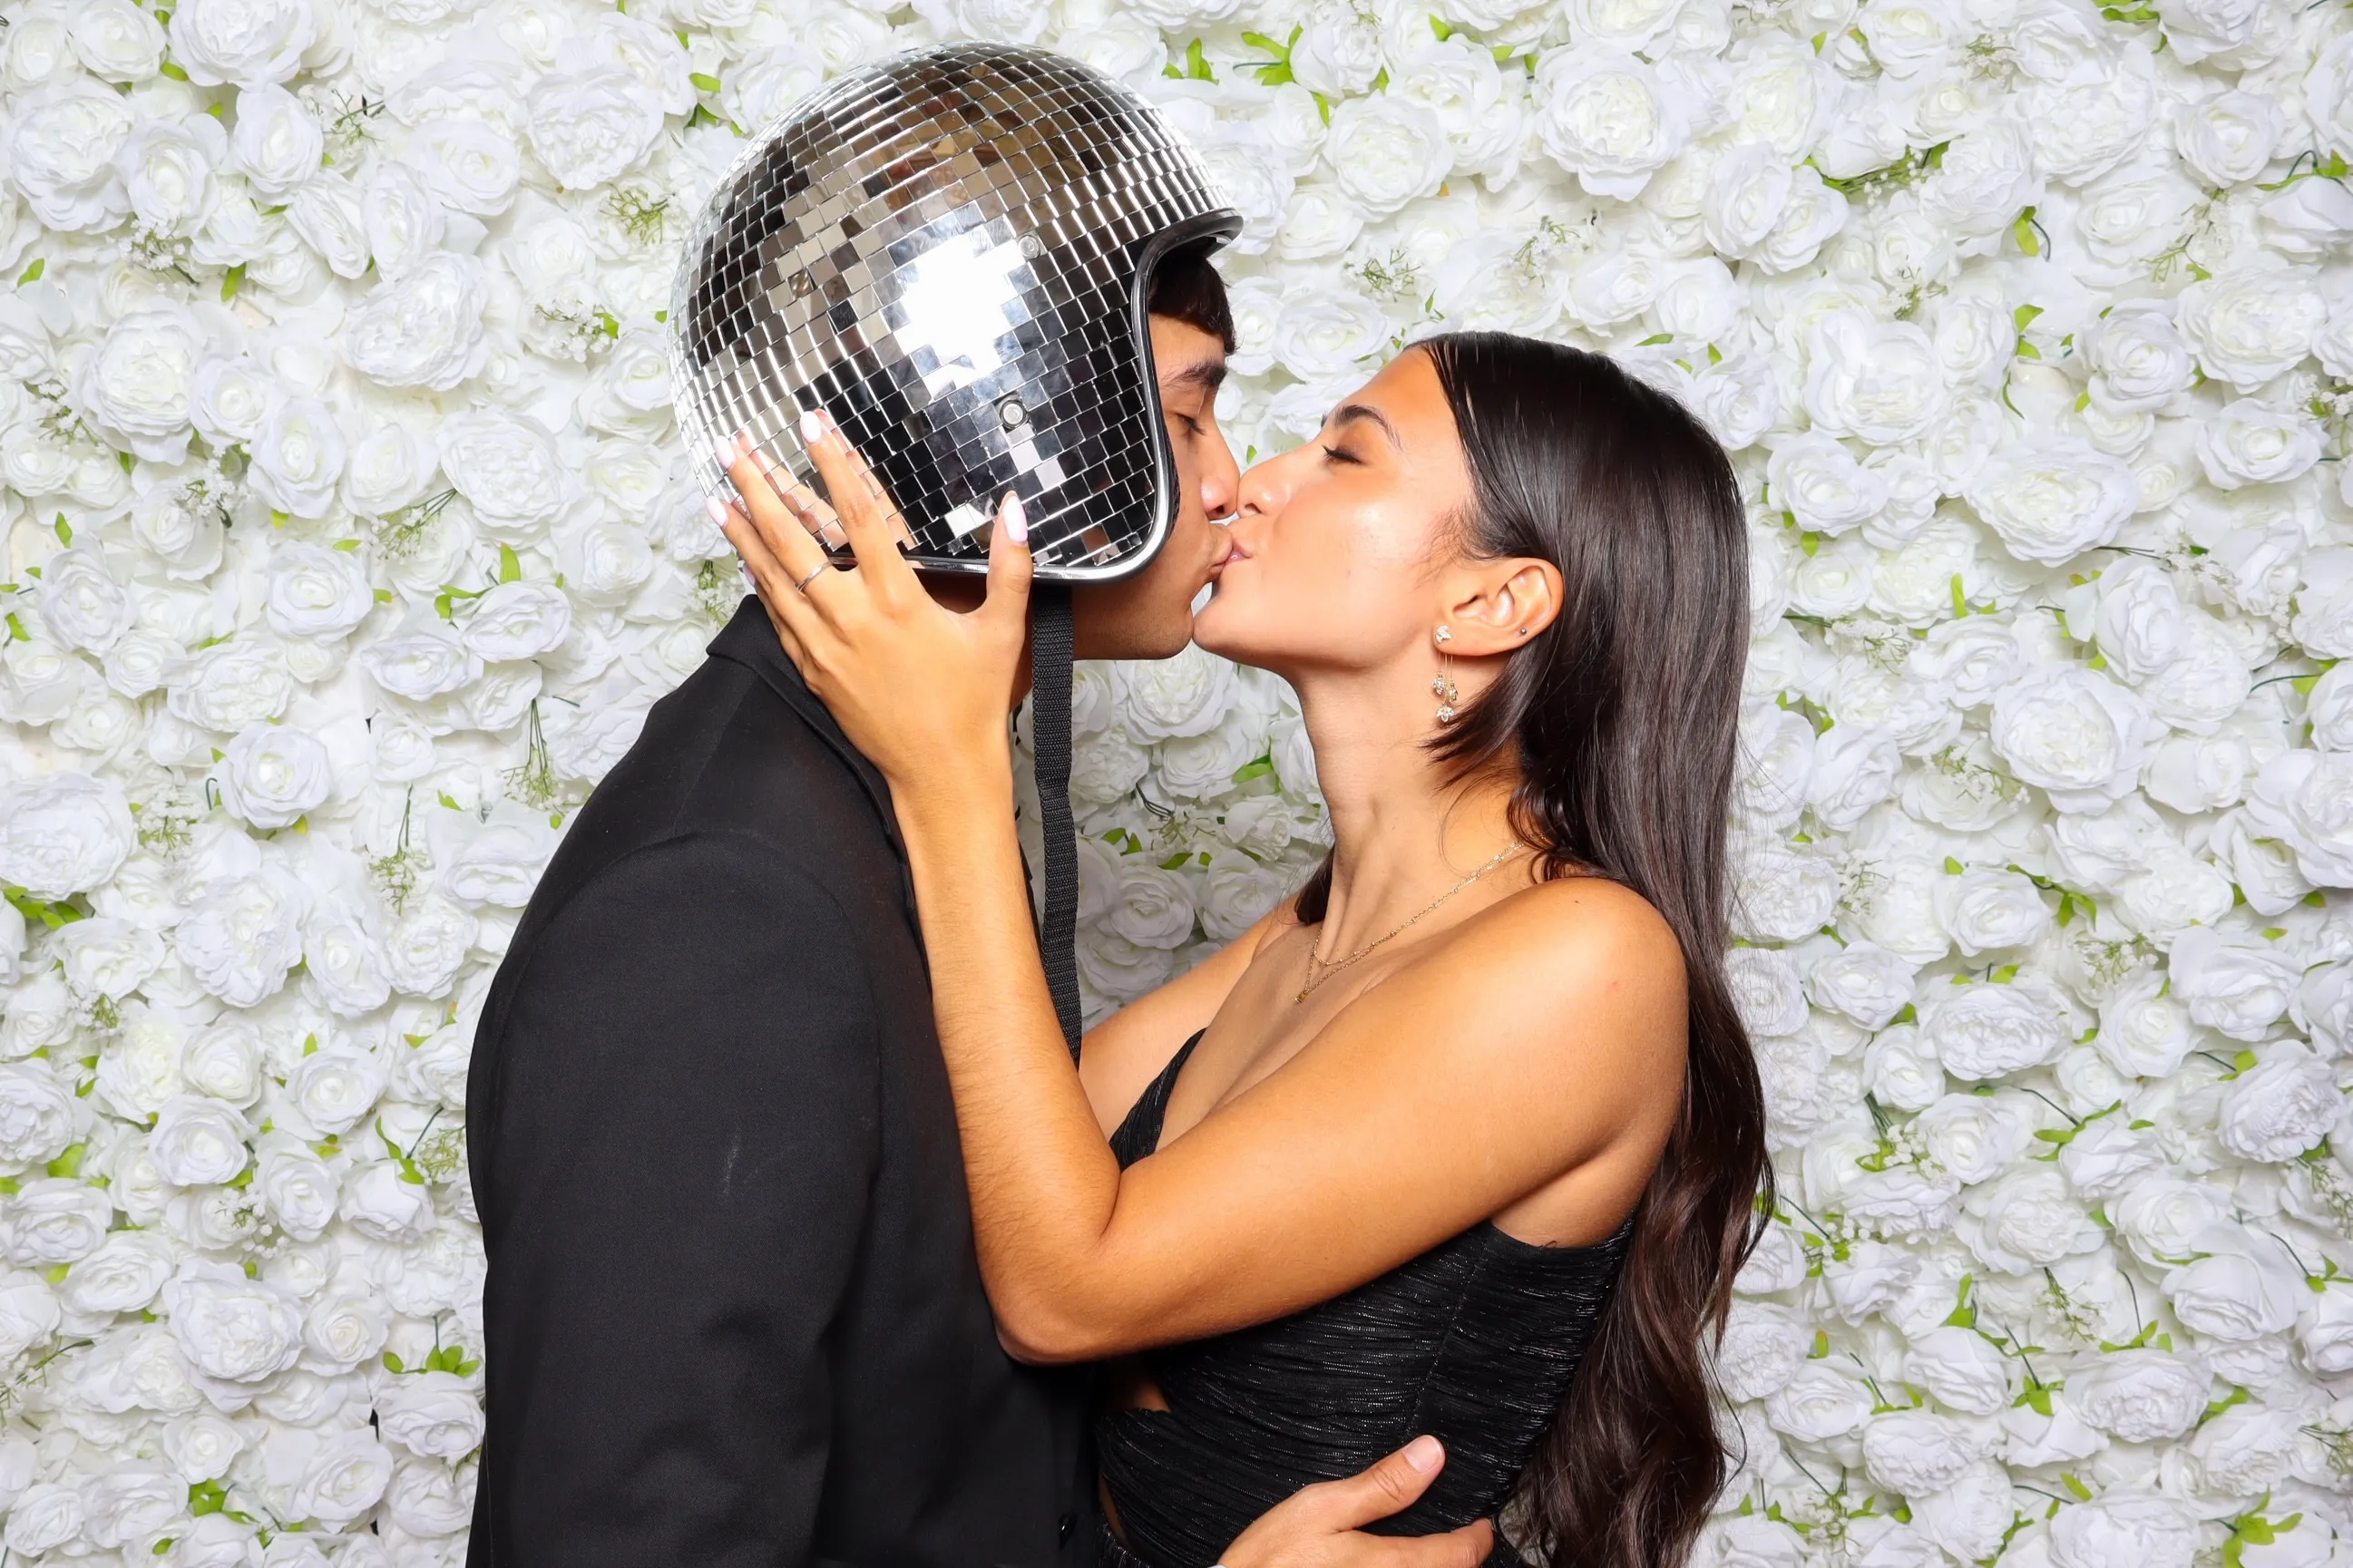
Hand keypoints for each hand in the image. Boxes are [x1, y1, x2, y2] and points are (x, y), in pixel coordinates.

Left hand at [710, 414, 1032, 811]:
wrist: (941, 771)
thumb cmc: (974, 702)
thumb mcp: (1002, 629)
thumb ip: (1010, 565)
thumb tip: (1015, 507)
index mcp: (898, 600)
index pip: (857, 515)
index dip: (832, 464)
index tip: (809, 425)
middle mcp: (852, 618)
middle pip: (792, 539)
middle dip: (759, 488)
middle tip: (731, 449)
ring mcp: (825, 646)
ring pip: (772, 578)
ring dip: (743, 533)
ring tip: (716, 495)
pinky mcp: (813, 671)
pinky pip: (777, 617)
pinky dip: (758, 583)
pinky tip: (744, 560)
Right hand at [1220, 1437, 1494, 1567]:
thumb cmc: (1272, 1562)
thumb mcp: (1321, 1508)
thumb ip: (1382, 1485)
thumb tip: (1432, 1454)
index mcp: (1394, 1567)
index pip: (1460, 1555)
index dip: (1477, 1538)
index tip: (1481, 1526)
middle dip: (1459, 1561)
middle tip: (1458, 1542)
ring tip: (1428, 1557)